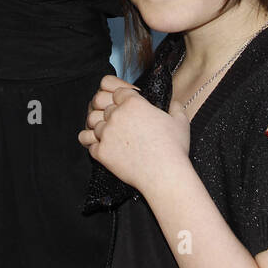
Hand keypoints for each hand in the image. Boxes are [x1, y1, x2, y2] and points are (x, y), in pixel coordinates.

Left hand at [80, 74, 190, 192]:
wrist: (164, 175)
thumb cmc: (173, 149)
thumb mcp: (180, 122)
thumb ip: (175, 107)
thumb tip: (174, 102)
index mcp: (133, 103)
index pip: (118, 92)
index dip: (122, 99)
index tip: (127, 107)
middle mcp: (117, 115)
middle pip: (104, 106)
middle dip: (111, 113)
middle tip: (121, 123)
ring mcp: (107, 133)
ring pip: (93, 122)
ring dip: (101, 127)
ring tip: (112, 135)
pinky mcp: (101, 151)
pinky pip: (88, 142)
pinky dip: (94, 143)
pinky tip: (103, 146)